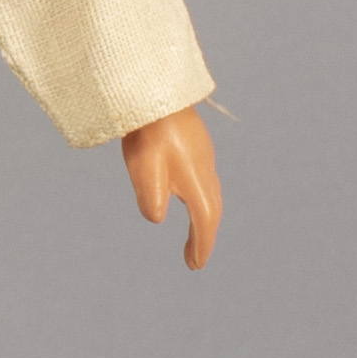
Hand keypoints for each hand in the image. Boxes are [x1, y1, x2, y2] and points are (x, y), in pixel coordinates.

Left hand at [121, 109, 219, 266]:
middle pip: (211, 211)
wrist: (155, 91)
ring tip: (194, 234)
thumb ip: (150, 200)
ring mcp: (203, 156)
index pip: (204, 222)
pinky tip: (187, 195)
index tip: (194, 267)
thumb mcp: (145, 170)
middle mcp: (206, 171)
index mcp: (197, 182)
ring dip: (204, 218)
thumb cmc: (148, 132)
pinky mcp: (195, 145)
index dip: (200, 246)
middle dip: (204, 236)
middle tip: (193, 259)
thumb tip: (156, 217)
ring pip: (210, 194)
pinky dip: (200, 199)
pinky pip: (204, 180)